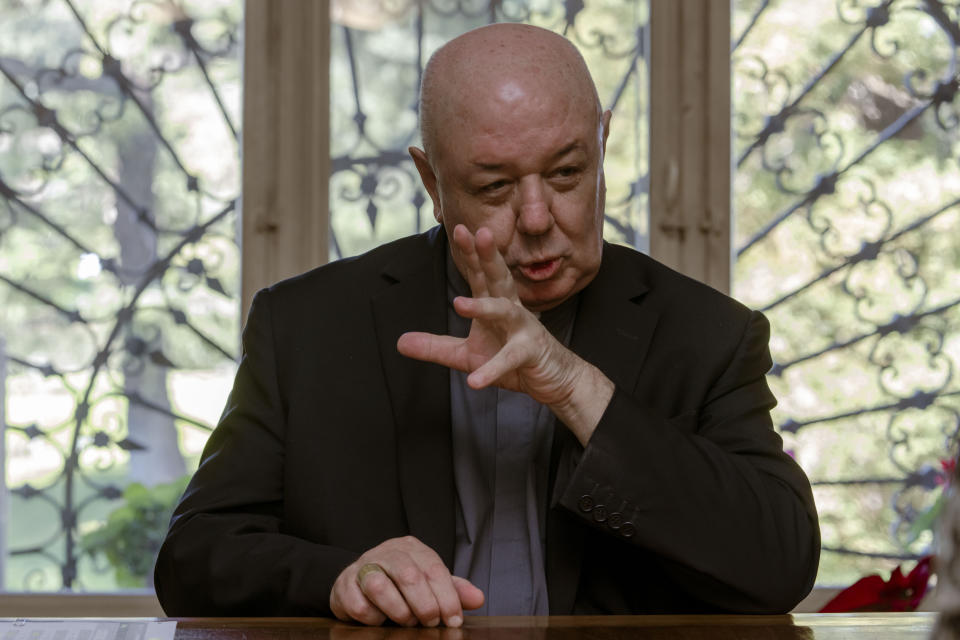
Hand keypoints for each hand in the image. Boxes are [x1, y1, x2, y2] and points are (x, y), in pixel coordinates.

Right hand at [329, 535, 483, 626]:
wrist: (357, 582)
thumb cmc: (399, 583)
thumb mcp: (429, 583)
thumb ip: (453, 590)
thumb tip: (478, 598)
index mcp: (411, 548)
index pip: (433, 568)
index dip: (447, 596)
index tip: (453, 620)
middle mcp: (386, 552)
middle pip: (409, 575)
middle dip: (424, 604)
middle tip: (430, 622)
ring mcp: (362, 566)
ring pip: (379, 585)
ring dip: (398, 610)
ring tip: (406, 621)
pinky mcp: (344, 585)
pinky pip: (358, 604)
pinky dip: (372, 617)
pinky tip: (380, 619)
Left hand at [397, 224, 613, 444]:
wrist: (554, 380)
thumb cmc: (513, 362)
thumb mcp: (466, 356)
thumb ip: (435, 347)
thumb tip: (400, 342)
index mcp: (496, 305)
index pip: (480, 275)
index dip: (470, 252)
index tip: (459, 229)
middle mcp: (512, 310)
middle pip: (498, 278)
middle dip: (488, 257)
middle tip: (479, 233)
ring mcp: (524, 330)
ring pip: (505, 312)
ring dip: (483, 307)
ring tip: (459, 303)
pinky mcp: (531, 354)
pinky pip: (510, 360)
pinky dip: (492, 369)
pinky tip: (475, 381)